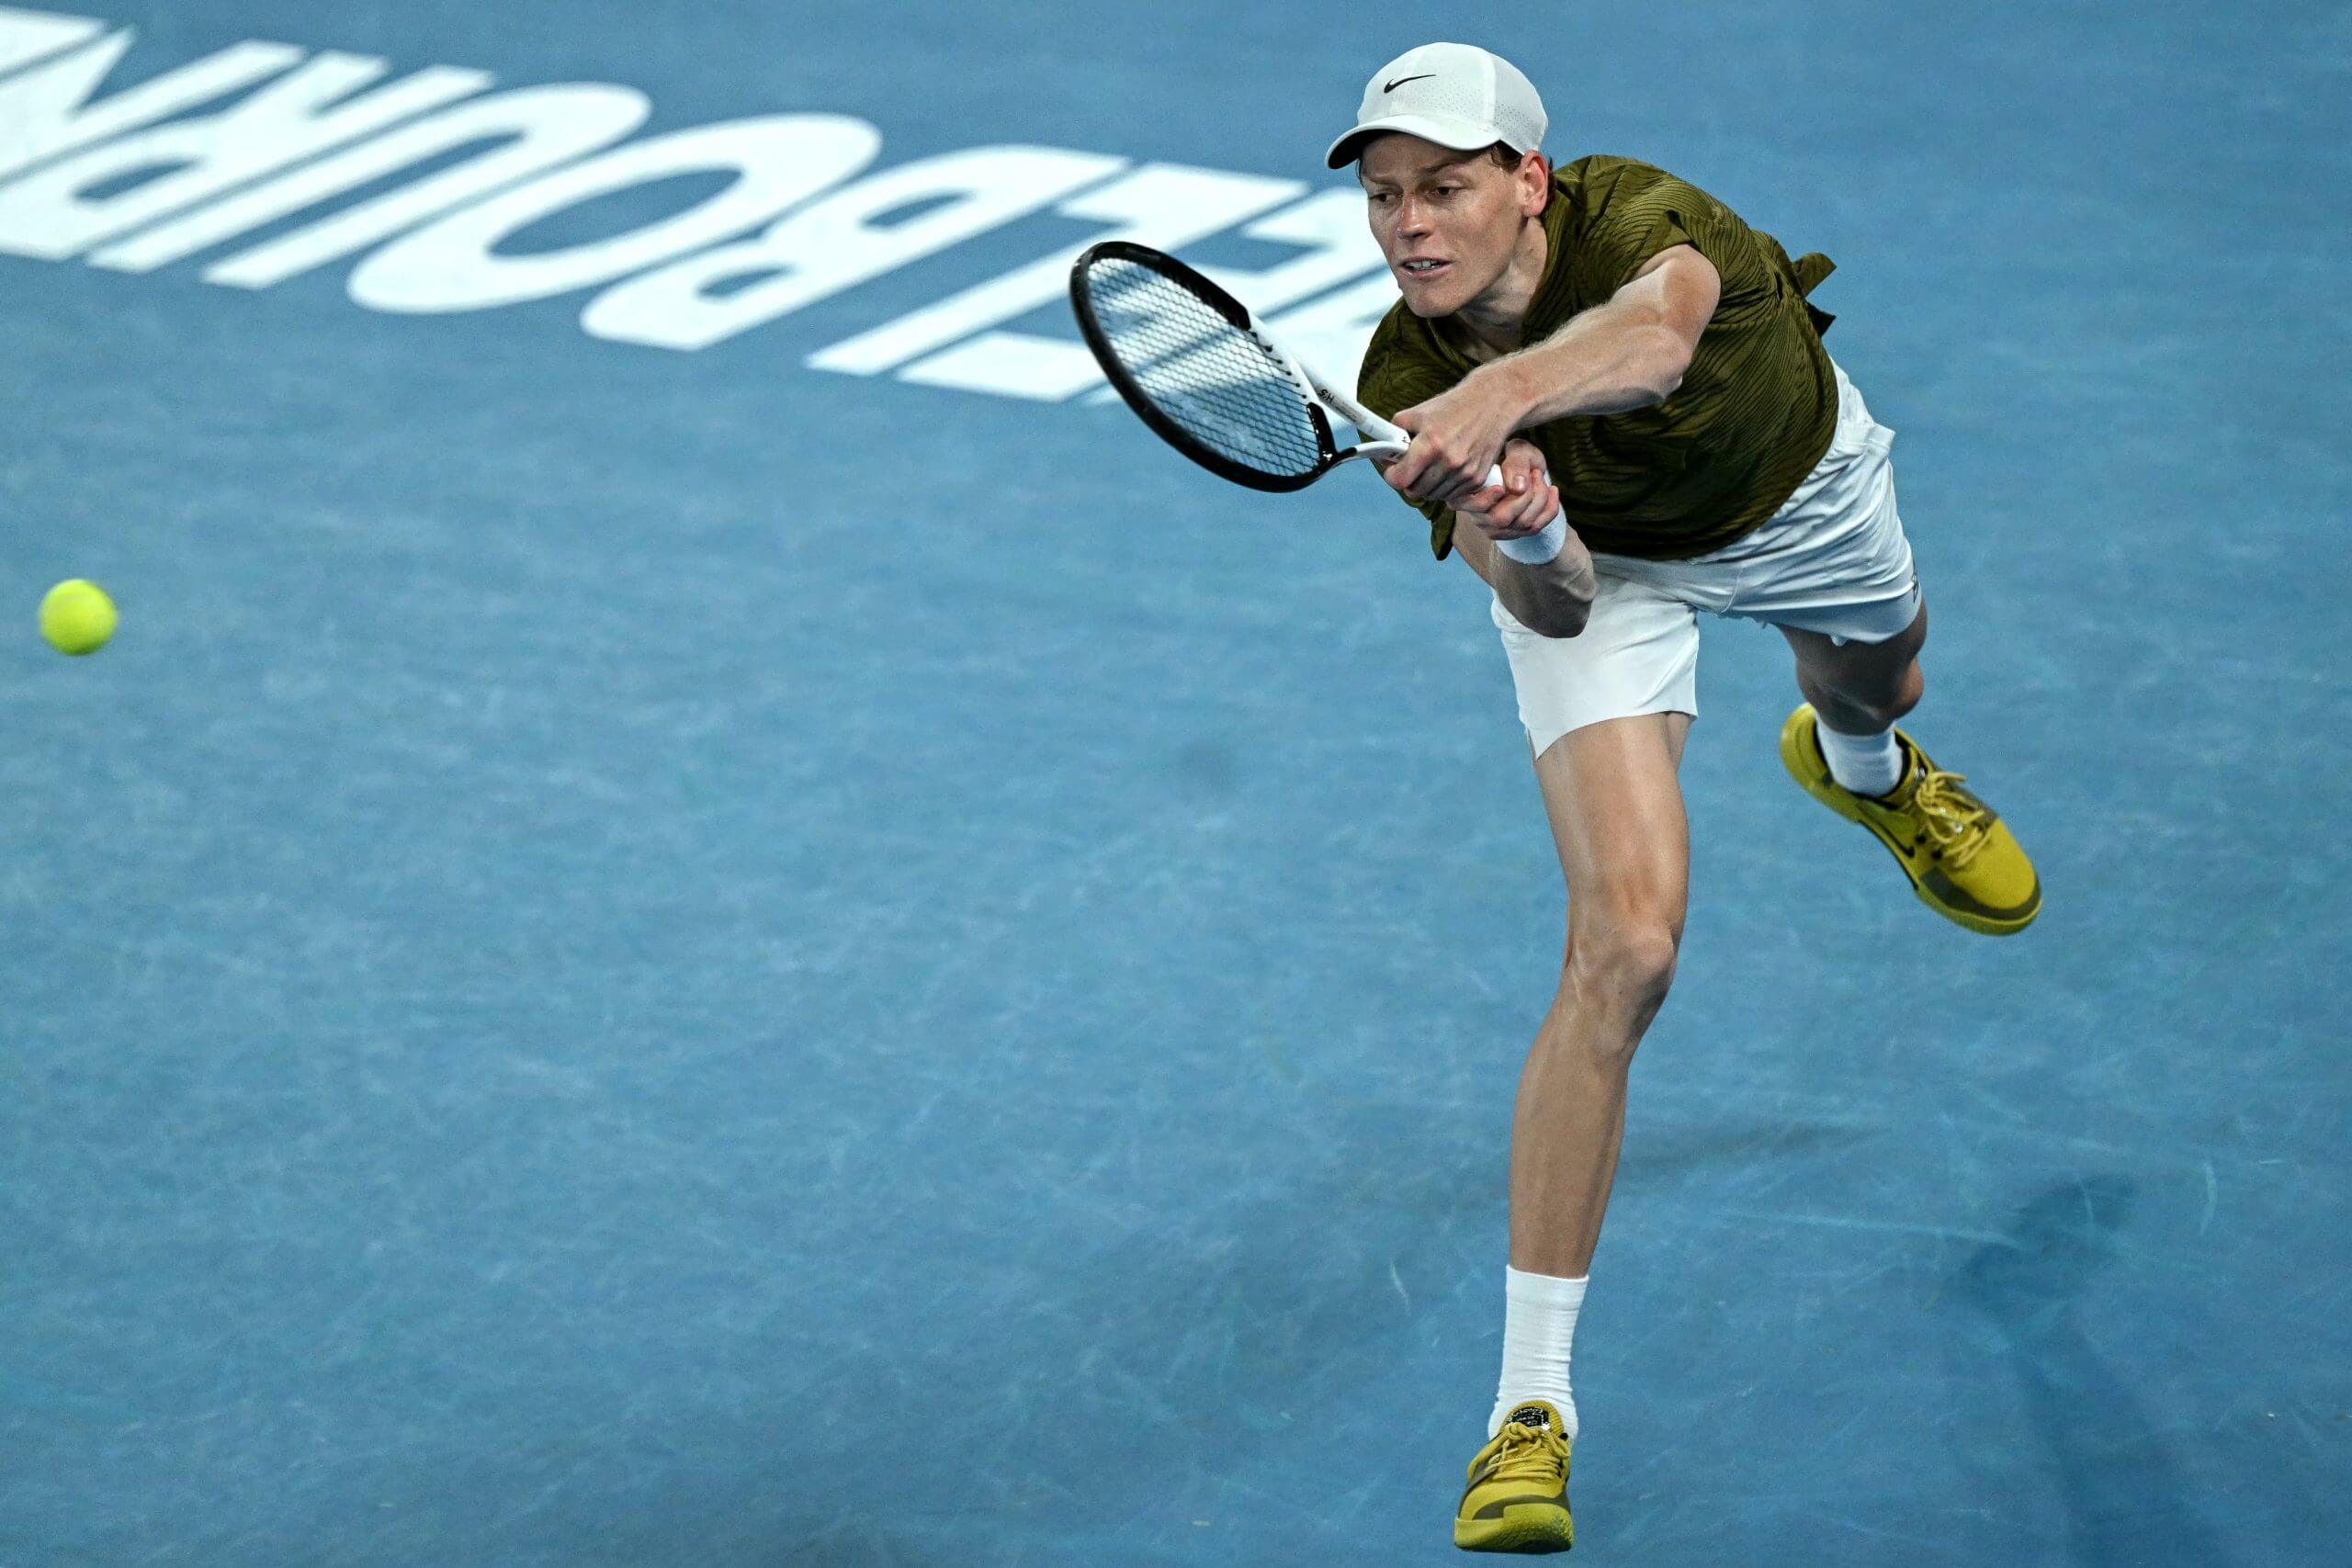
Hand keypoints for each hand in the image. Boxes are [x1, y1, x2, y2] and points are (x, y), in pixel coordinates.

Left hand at [1382, 365, 1526, 507]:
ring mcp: (1464, 473)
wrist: (1494, 402)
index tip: (1393, 470)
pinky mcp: (1477, 479)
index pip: (1399, 480)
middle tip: (1411, 467)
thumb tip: (1383, 453)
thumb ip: (1395, 433)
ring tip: (1430, 465)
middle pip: (1414, 491)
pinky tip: (1446, 469)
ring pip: (1433, 495)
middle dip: (1409, 480)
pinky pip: (1452, 495)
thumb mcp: (1417, 413)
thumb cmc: (1454, 406)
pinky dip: (1445, 486)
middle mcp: (1448, 462)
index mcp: (1430, 444)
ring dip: (1427, 485)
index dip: (1391, 476)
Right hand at [1452, 438, 1560, 542]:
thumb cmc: (1515, 455)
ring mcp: (1496, 528)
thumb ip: (1516, 464)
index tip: (1501, 486)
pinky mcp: (1514, 533)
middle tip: (1533, 472)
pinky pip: (1536, 528)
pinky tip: (1553, 490)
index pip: (1472, 507)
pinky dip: (1550, 508)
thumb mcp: (1516, 450)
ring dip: (1540, 498)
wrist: (1525, 468)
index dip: (1486, 500)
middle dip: (1526, 495)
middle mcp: (1477, 517)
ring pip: (1523, 524)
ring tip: (1540, 477)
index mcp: (1466, 495)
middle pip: (1501, 519)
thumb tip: (1518, 488)